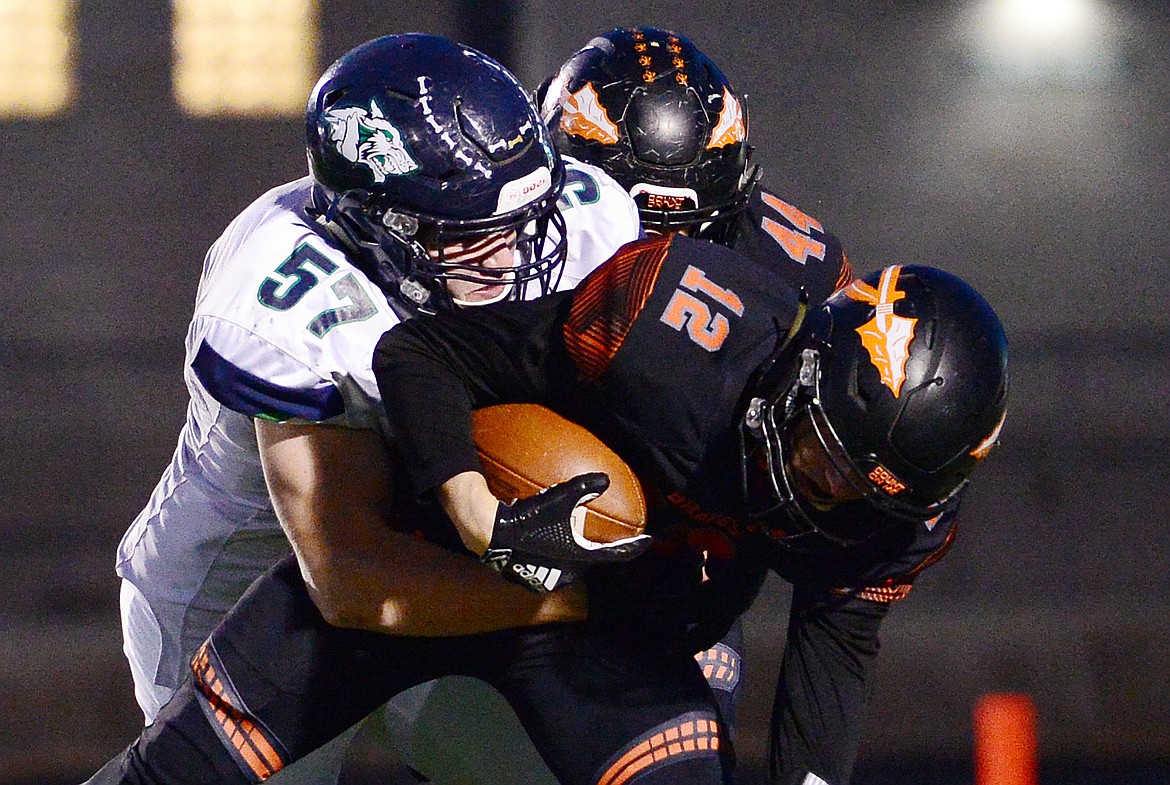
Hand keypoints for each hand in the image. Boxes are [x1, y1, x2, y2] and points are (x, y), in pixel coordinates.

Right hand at [482, 472, 651, 592]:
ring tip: (564, 532)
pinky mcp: (533, 581)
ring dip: (572, 551)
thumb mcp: (560, 499)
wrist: (492, 534)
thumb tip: (605, 479)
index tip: (647, 541)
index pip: (616, 554)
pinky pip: (553, 568)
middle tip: (585, 525)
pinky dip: (555, 557)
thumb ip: (584, 488)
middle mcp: (569, 574)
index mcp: (580, 559)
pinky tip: (545, 542)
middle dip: (591, 544)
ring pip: (571, 565)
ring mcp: (550, 581)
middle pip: (591, 559)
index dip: (633, 547)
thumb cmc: (529, 518)